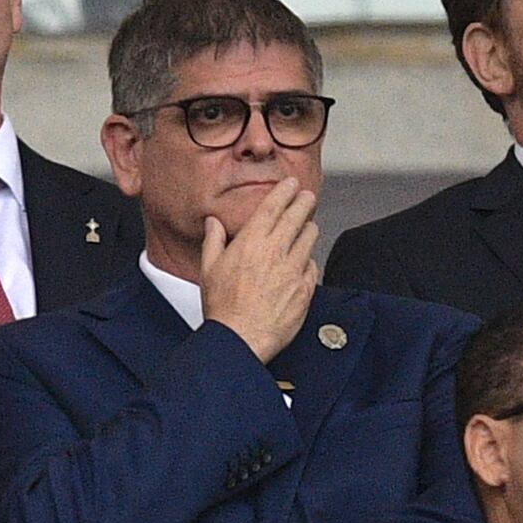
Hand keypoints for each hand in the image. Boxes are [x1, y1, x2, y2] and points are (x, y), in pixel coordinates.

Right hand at [198, 180, 319, 362]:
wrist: (241, 339)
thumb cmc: (223, 307)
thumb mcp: (209, 269)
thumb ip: (213, 240)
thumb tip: (213, 222)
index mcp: (251, 242)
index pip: (274, 206)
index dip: (285, 190)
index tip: (291, 183)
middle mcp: (276, 251)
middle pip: (298, 215)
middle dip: (305, 201)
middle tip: (307, 196)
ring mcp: (294, 270)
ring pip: (310, 237)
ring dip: (309, 228)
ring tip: (306, 227)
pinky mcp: (305, 289)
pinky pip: (313, 266)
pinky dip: (309, 261)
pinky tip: (303, 264)